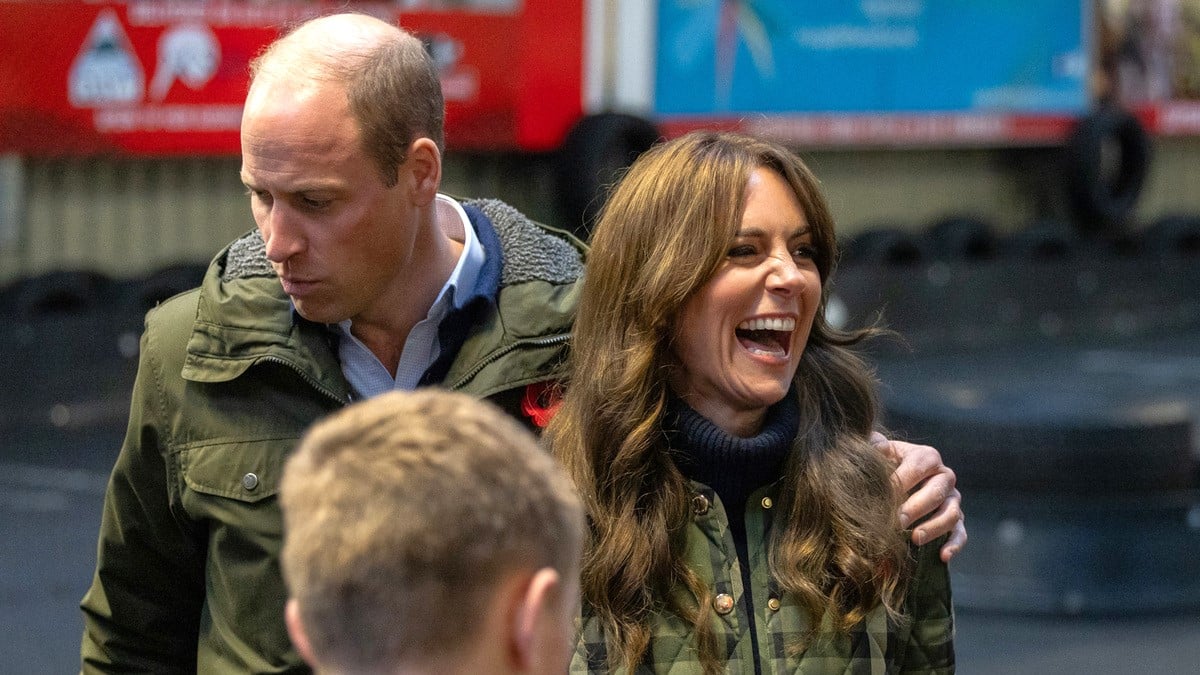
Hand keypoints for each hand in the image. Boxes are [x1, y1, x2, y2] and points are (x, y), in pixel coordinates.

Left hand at [872, 432, 965, 561]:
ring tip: (914, 538)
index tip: (884, 496)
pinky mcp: (955, 520)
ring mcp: (952, 499)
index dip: (901, 481)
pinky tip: (943, 556)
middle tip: (897, 521)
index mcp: (926, 457)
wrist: (891, 477)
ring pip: (951, 513)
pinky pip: (961, 532)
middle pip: (937, 492)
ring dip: (934, 527)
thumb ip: (874, 446)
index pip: (918, 467)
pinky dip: (954, 544)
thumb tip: (873, 445)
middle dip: (916, 507)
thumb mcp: (877, 451)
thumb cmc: (882, 463)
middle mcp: (944, 476)